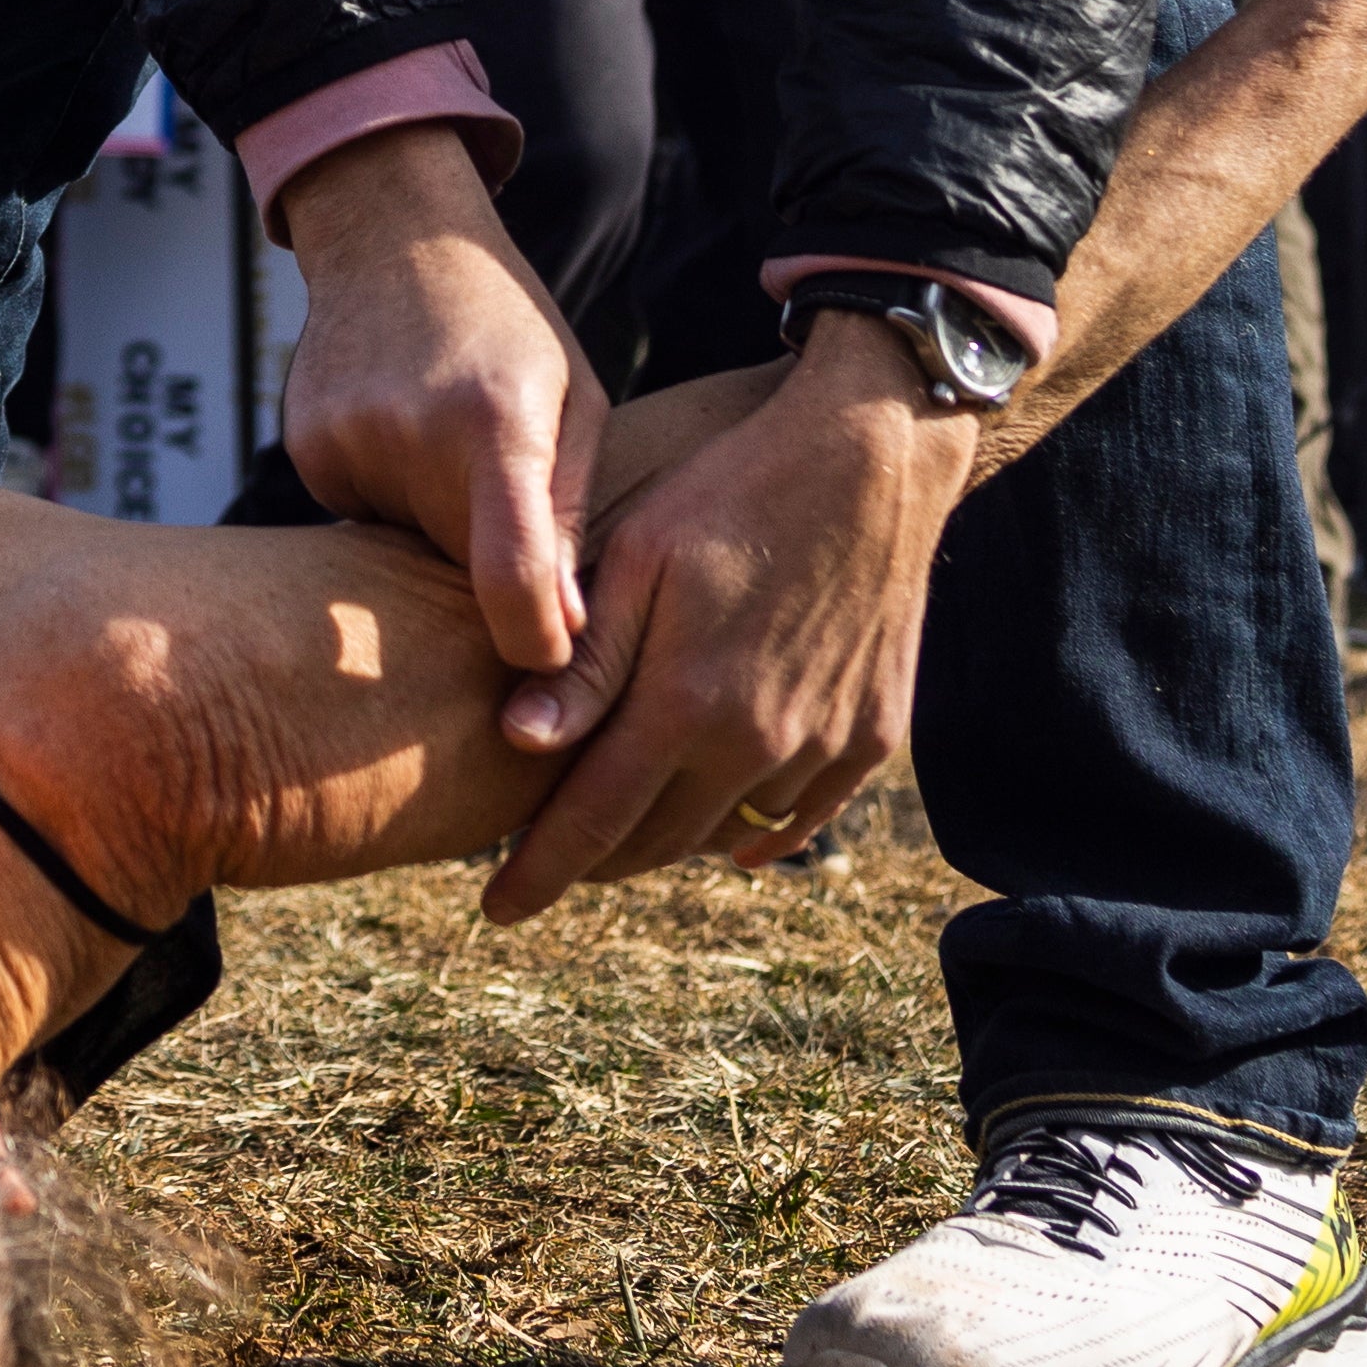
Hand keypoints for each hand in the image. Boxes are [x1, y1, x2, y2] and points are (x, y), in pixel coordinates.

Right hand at [270, 122, 603, 676]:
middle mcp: (410, 435)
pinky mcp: (305, 450)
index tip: (550, 660)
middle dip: (487, 567)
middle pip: (457, 567)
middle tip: (502, 505)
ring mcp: (346, 442)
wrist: (394, 234)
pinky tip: (399, 433)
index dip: (533, 640)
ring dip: (433, 527)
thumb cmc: (508, 325)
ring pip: (403, 548)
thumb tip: (567, 632)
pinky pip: (359, 518)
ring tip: (444, 444)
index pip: (509, 576)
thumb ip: (570, 514)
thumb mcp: (574, 397)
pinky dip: (389, 499)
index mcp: (496, 423)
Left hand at [478, 309, 973, 922]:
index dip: (536, 872)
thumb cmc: (731, 487)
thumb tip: (517, 743)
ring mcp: (823, 745)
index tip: (494, 909)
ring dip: (668, 841)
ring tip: (624, 832)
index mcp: (686, 701)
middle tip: (547, 858)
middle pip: (655, 839)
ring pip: (726, 832)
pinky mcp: (872, 734)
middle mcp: (758, 742)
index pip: (592, 819)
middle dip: (593, 859)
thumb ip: (585, 663)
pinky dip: (757, 832)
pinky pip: (804, 814)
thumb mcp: (636, 557)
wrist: (871, 457)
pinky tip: (730, 836)